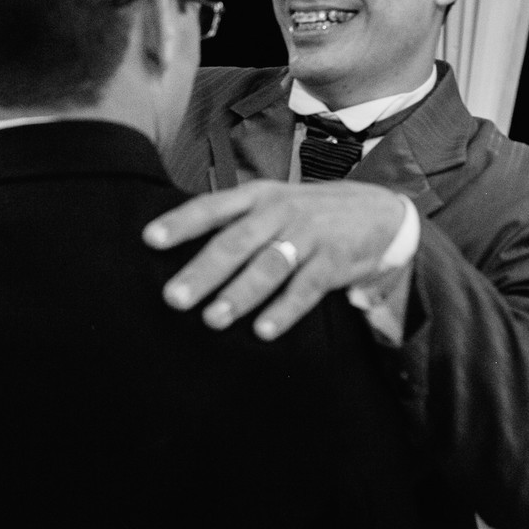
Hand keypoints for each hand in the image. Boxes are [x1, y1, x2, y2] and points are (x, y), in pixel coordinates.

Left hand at [143, 179, 405, 338]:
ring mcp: (308, 236)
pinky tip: (263, 331)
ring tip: (212, 319)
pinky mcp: (334, 262)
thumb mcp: (270, 203)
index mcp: (257, 197)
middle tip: (173, 298)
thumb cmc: (307, 213)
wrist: (380, 211)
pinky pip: (306, 289)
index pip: (212, 207)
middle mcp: (279, 213)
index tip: (149, 240)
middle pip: (235, 243)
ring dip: (239, 294)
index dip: (180, 222)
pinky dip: (284, 310)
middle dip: (203, 272)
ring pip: (268, 266)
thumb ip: (232, 222)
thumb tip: (177, 249)